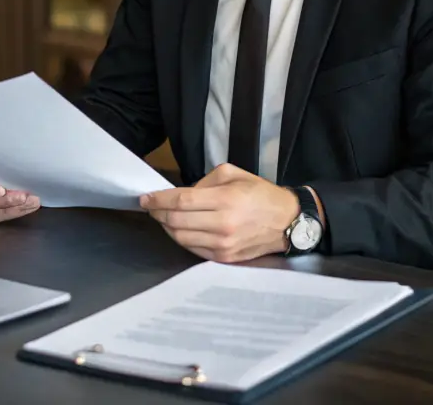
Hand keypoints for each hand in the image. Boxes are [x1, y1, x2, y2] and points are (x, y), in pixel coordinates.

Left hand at [139, 163, 299, 262]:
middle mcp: (222, 225)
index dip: (158, 200)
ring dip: (167, 227)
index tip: (145, 198)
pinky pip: (193, 249)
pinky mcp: (225, 258)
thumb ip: (205, 181)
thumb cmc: (260, 194)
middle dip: (158, 214)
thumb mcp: (233, 174)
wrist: (287, 222)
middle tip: (151, 207)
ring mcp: (223, 245)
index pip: (180, 201)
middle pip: (176, 221)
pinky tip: (180, 229)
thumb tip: (183, 193)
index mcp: (224, 200)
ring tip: (164, 217)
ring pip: (181, 238)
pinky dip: (182, 239)